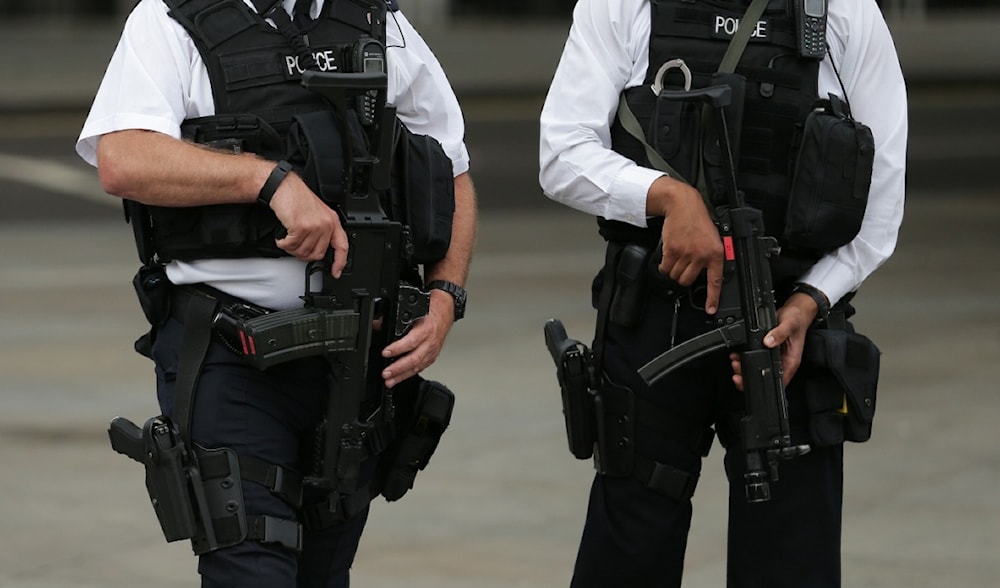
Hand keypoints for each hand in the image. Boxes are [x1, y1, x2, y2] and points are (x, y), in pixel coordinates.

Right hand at [267, 171, 348, 277]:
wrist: (284, 187)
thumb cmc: (298, 198)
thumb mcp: (317, 213)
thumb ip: (322, 231)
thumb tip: (318, 249)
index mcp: (332, 221)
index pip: (342, 246)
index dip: (340, 262)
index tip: (336, 272)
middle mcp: (326, 224)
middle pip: (317, 254)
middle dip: (304, 255)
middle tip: (296, 249)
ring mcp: (314, 226)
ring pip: (303, 251)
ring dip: (291, 249)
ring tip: (288, 240)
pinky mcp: (301, 227)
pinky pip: (291, 246)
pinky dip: (283, 244)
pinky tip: (282, 237)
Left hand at [379, 289, 454, 387]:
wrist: (446, 310)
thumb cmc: (431, 308)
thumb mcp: (413, 308)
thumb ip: (394, 317)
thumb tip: (377, 324)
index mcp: (426, 328)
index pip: (411, 341)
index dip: (397, 349)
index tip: (385, 353)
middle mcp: (430, 341)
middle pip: (414, 359)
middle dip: (398, 368)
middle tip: (386, 373)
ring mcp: (433, 350)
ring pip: (418, 366)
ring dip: (402, 375)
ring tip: (390, 381)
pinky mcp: (433, 356)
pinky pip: (422, 367)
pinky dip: (410, 374)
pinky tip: (401, 378)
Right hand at [648, 176, 723, 313]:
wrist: (683, 205)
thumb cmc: (697, 220)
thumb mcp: (713, 237)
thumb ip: (711, 256)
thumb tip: (707, 274)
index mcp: (716, 253)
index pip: (715, 281)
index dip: (712, 298)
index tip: (710, 310)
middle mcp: (701, 255)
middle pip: (688, 280)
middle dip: (684, 276)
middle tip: (684, 265)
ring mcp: (686, 253)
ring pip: (676, 275)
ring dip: (674, 270)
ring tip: (678, 256)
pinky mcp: (671, 250)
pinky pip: (665, 268)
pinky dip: (664, 266)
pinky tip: (669, 256)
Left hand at [730, 292, 818, 390]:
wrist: (796, 310)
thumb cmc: (797, 319)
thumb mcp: (789, 324)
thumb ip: (779, 333)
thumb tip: (768, 342)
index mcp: (790, 361)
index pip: (778, 380)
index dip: (762, 382)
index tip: (747, 378)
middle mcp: (782, 361)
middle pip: (764, 376)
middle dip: (748, 375)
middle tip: (737, 366)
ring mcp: (774, 356)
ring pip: (758, 368)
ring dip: (744, 366)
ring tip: (735, 360)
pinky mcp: (767, 350)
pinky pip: (755, 357)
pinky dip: (745, 358)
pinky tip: (738, 354)